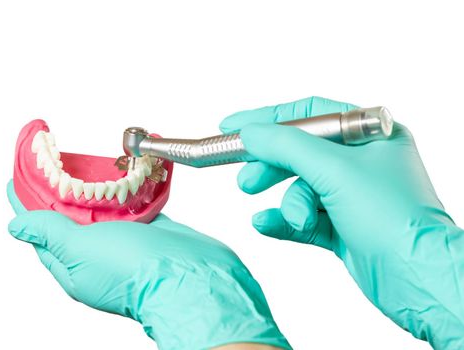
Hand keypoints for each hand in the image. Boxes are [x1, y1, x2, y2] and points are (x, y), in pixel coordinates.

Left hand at [6, 180, 289, 349]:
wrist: (192, 277)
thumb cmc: (136, 270)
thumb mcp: (81, 249)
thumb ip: (51, 233)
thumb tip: (17, 226)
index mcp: (74, 265)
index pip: (42, 231)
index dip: (27, 205)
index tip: (17, 179)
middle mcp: (98, 254)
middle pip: (71, 218)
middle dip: (59, 190)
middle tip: (50, 163)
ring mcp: (125, 241)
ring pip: (103, 210)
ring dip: (94, 188)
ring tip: (84, 164)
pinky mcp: (150, 230)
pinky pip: (132, 205)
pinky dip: (126, 190)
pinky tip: (124, 175)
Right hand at [220, 96, 463, 348]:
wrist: (417, 277)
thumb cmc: (392, 217)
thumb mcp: (333, 169)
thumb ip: (285, 145)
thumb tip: (249, 132)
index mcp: (371, 133)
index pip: (309, 114)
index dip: (268, 119)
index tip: (233, 127)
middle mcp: (363, 161)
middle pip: (301, 153)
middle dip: (271, 167)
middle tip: (245, 181)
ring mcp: (354, 195)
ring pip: (302, 189)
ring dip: (290, 204)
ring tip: (294, 218)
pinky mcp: (345, 226)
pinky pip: (304, 217)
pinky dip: (284, 221)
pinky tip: (265, 225)